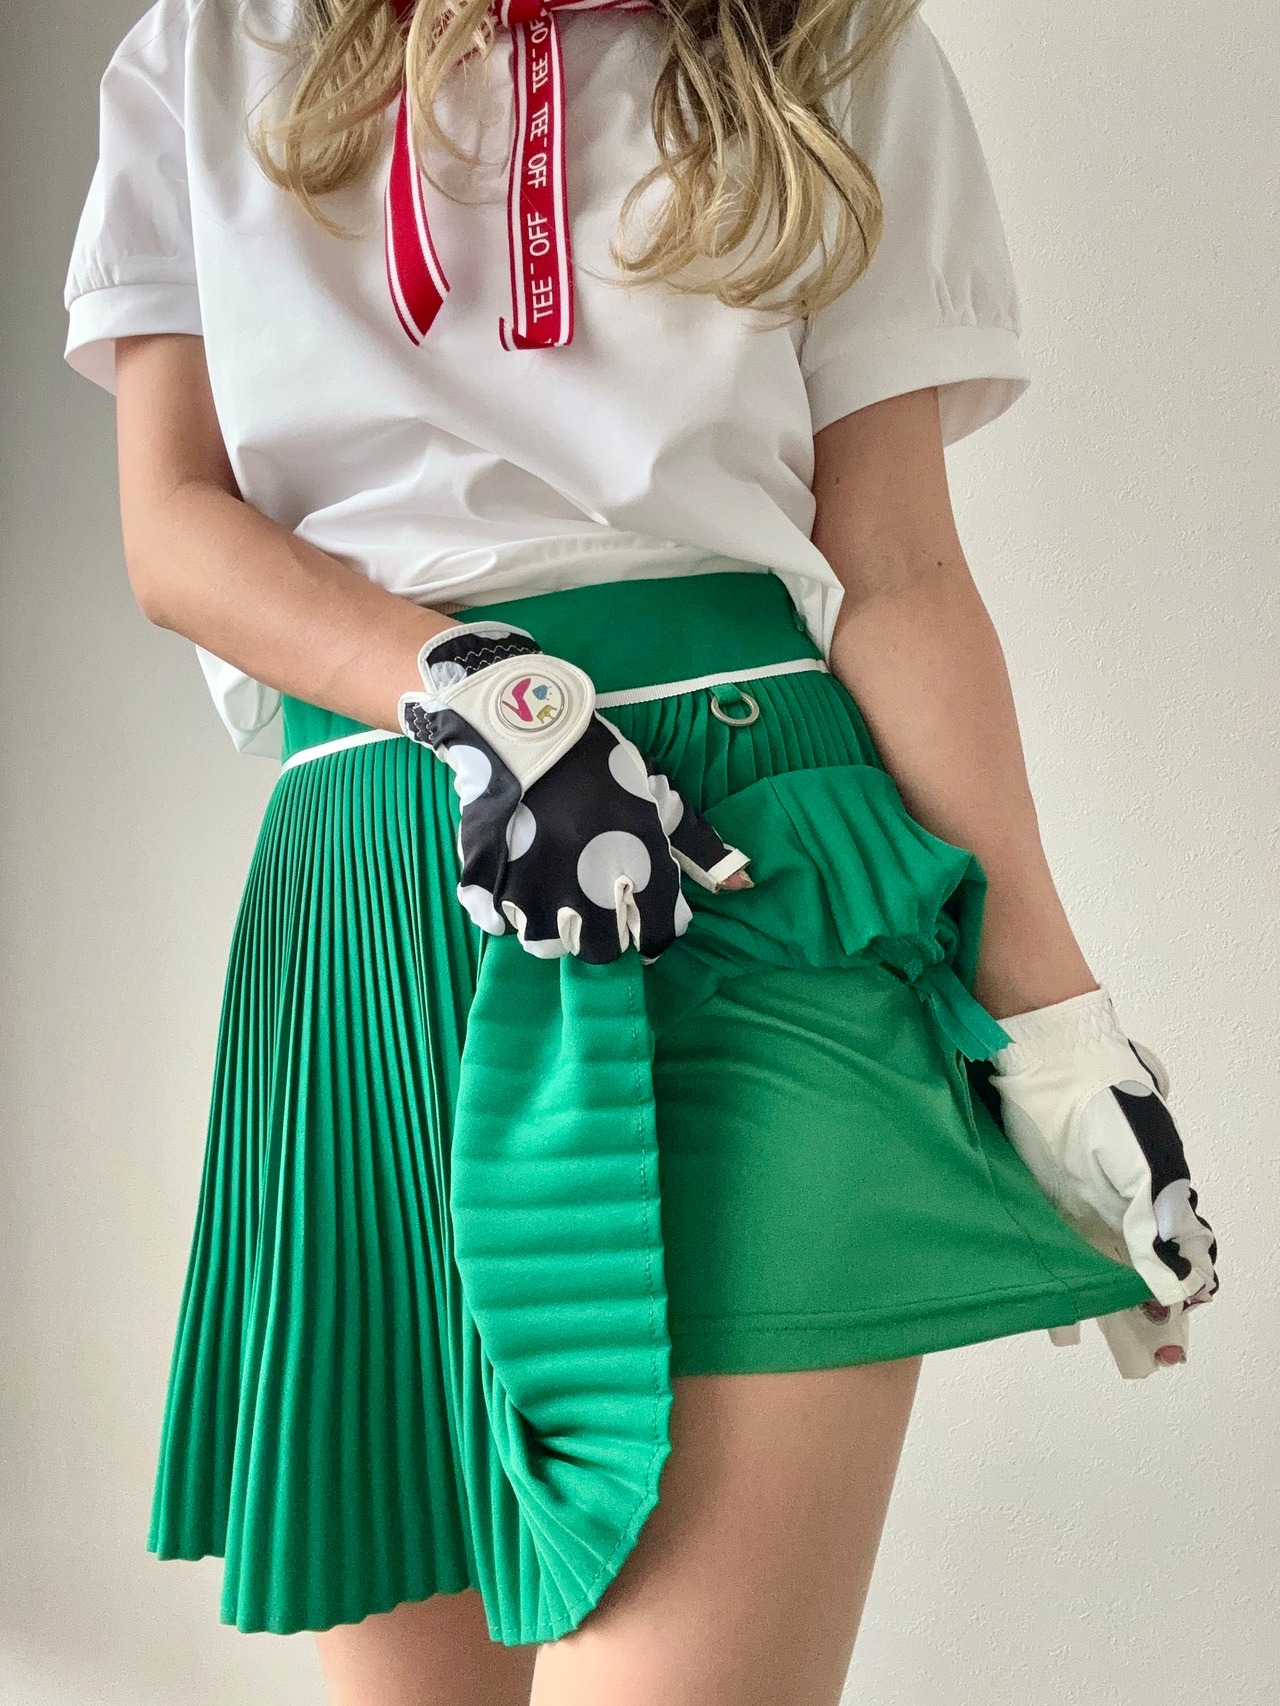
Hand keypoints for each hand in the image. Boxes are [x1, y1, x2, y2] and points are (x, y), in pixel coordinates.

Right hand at [398, 620, 750, 962]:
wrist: (527, 724)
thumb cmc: (602, 762)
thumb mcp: (658, 796)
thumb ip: (700, 846)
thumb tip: (745, 886)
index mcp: (634, 870)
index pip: (653, 937)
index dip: (651, 929)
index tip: (643, 913)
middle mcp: (585, 891)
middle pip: (599, 951)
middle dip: (604, 933)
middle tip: (597, 899)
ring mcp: (532, 891)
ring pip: (545, 942)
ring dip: (555, 925)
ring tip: (558, 889)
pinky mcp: (488, 883)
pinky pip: (497, 922)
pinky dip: (508, 912)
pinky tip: (519, 882)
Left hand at [989, 986, 1218, 1377]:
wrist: (1044, 1056)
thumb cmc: (1101, 1102)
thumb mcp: (1138, 1161)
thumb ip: (1155, 1220)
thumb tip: (1176, 1285)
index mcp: (1160, 1197)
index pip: (1182, 1260)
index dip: (1181, 1300)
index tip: (1169, 1335)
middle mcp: (1125, 1206)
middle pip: (1144, 1274)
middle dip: (1148, 1318)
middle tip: (1144, 1364)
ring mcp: (1084, 1204)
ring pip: (1102, 1270)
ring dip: (1106, 1309)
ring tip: (1106, 1350)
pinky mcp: (1044, 1199)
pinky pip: (1059, 1254)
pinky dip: (1061, 1287)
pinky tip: (1056, 1318)